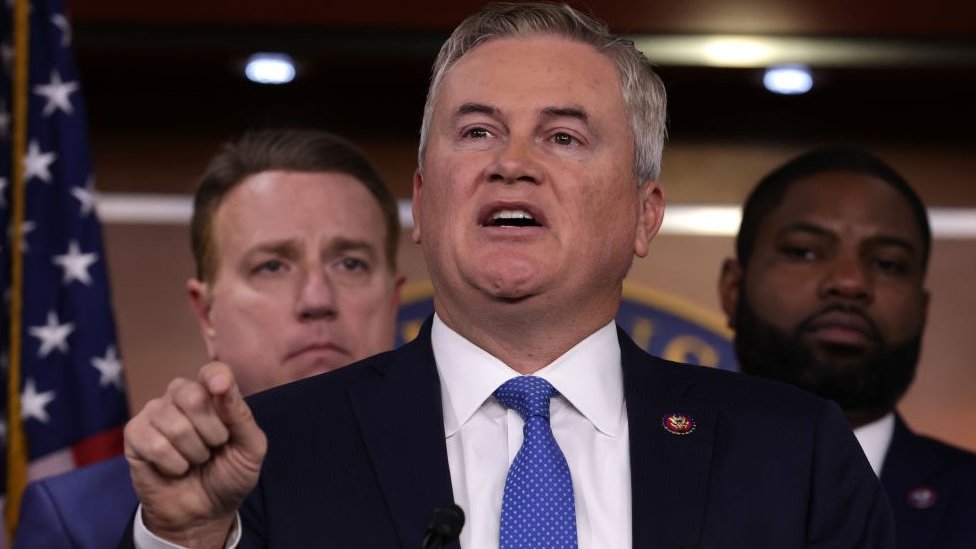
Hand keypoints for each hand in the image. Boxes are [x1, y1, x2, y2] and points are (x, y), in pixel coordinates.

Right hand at [124, 362, 266, 547]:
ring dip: (193, 453)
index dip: (216, 377)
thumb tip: (221, 384)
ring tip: (194, 461)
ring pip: (175, 424)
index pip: (212, 371)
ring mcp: (155, 413)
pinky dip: (172, 464)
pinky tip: (174, 468)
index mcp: (212, 394)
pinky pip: (155, 444)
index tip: (220, 388)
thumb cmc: (228, 475)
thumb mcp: (249, 449)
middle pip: (193, 395)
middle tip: (213, 448)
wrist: (203, 512)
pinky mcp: (134, 434)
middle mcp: (181, 396)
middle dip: (212, 431)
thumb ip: (240, 416)